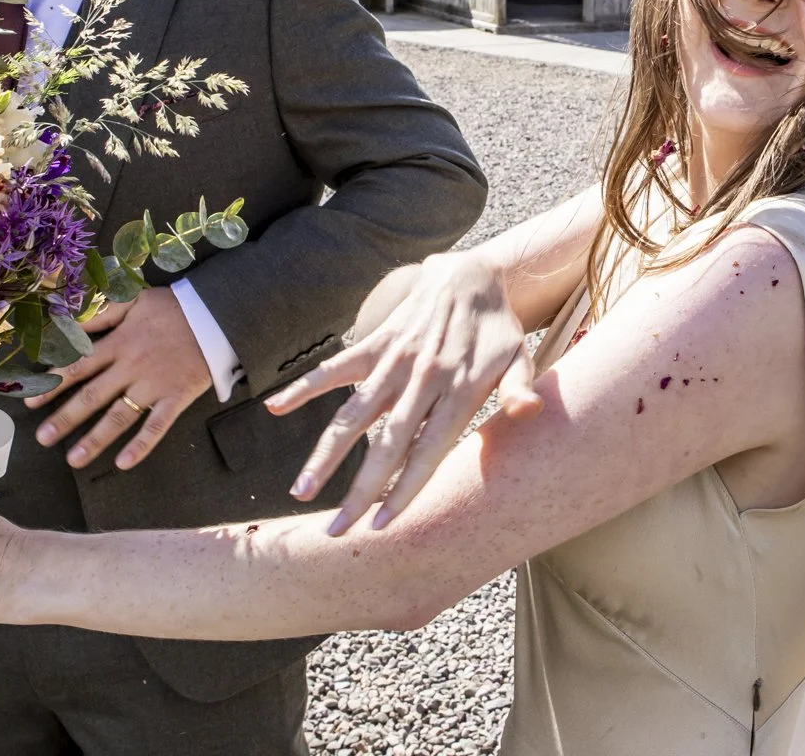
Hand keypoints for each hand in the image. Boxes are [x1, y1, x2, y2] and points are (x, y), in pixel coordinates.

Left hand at [28, 287, 210, 469]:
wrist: (217, 316)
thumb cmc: (173, 308)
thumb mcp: (135, 300)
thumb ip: (101, 312)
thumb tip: (69, 324)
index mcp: (119, 343)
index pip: (79, 366)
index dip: (53, 385)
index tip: (31, 402)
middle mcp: (131, 368)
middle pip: (92, 396)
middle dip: (65, 418)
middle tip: (42, 439)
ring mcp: (154, 386)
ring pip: (119, 417)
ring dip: (94, 439)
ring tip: (72, 460)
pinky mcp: (176, 398)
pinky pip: (157, 426)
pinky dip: (141, 445)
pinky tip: (123, 464)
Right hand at [266, 252, 541, 535]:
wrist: (469, 273)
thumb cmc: (496, 330)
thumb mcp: (519, 357)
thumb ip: (519, 388)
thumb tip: (529, 412)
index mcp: (458, 389)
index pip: (428, 450)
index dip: (405, 489)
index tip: (383, 526)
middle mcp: (421, 378)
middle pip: (385, 444)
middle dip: (360, 490)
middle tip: (337, 530)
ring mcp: (393, 361)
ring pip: (353, 414)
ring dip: (326, 453)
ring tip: (303, 490)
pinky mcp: (374, 344)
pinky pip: (335, 369)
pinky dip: (305, 387)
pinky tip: (275, 407)